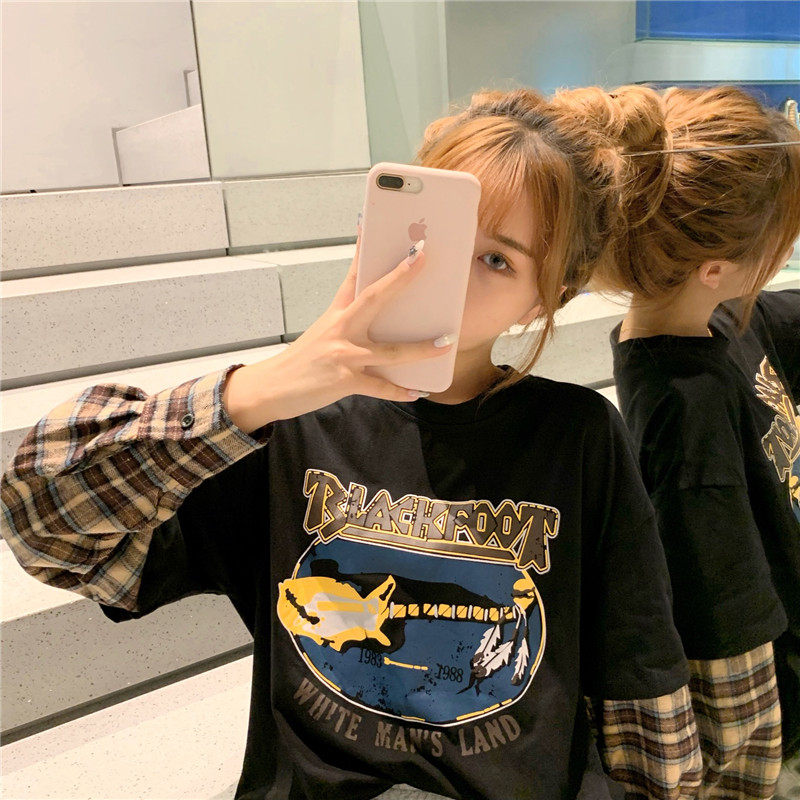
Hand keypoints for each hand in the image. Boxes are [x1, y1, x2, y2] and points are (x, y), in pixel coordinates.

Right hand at [222, 231, 456, 432]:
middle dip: (401, 277)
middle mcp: (341, 329)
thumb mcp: (323, 332)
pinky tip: (417, 391)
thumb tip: (377, 312)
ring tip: (446, 342)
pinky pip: (380, 387)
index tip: (374, 223)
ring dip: (421, 348)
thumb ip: (348, 320)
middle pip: (375, 298)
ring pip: (390, 351)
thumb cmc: (302, 361)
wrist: (272, 388)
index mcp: (336, 313)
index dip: (364, 247)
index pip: (354, 274)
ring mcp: (344, 355)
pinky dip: (400, 391)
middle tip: (422, 256)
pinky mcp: (345, 381)